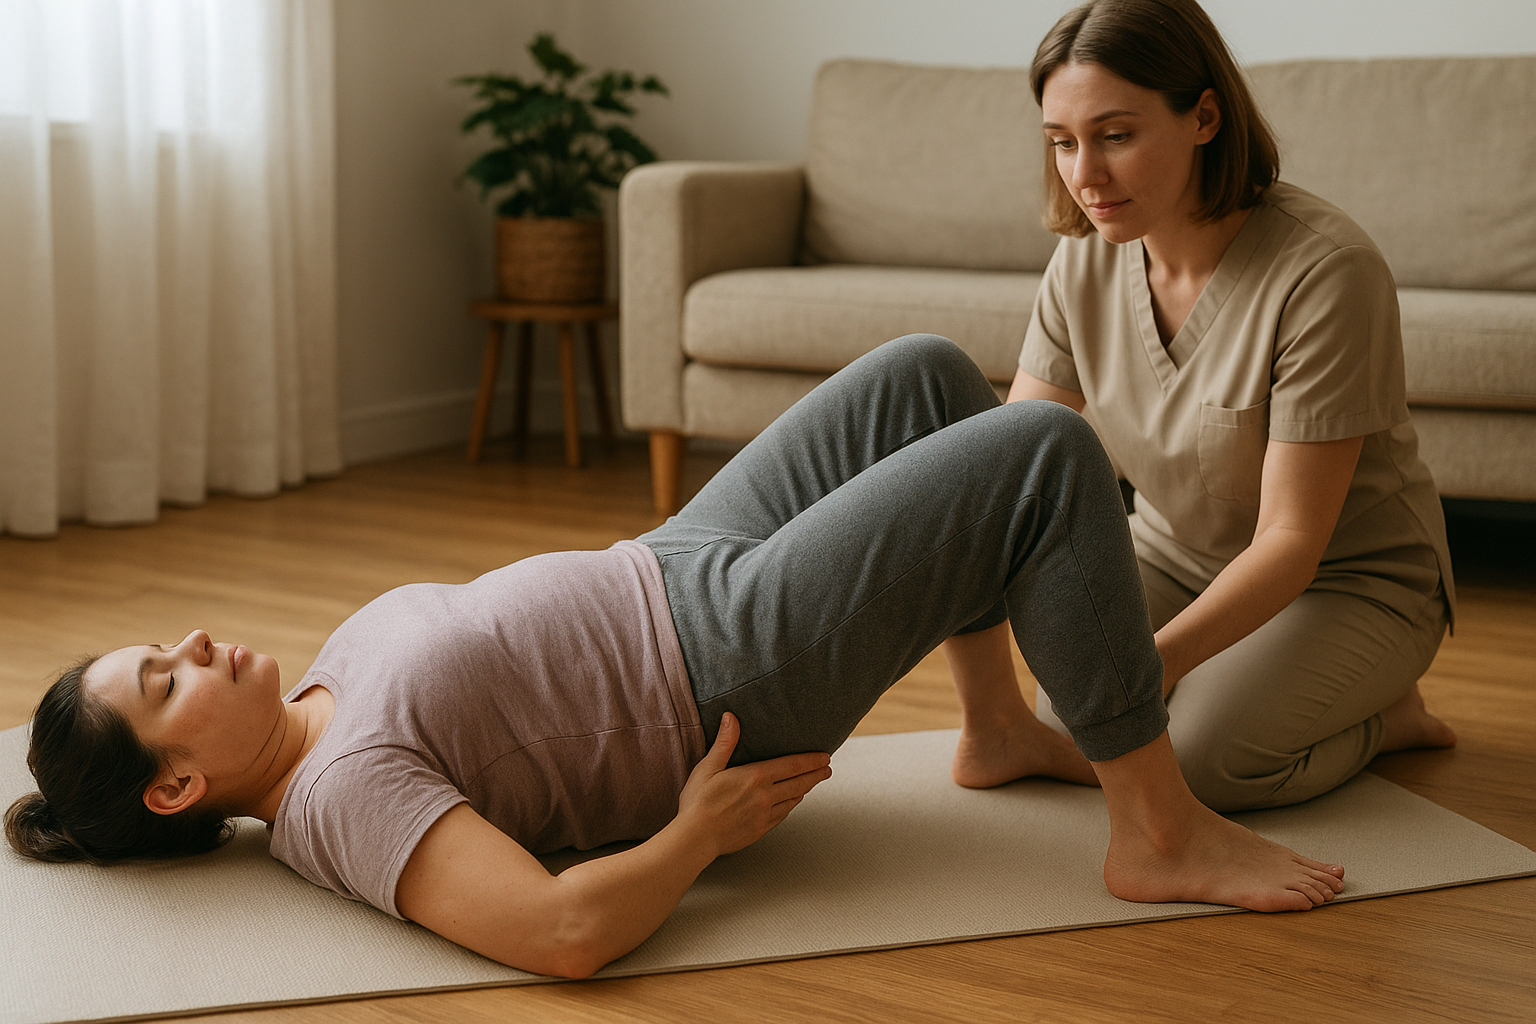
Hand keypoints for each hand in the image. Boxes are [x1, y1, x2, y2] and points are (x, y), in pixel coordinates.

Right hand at [677, 712, 832, 857]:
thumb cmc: (698, 802)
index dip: (811, 760)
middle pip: (798, 782)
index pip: (791, 765)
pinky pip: (783, 815)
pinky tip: (792, 802)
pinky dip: (791, 805)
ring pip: (793, 799)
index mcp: (755, 777)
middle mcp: (765, 796)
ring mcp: (764, 815)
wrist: (695, 839)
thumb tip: (731, 717)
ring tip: (812, 782)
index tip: (824, 757)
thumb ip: (724, 742)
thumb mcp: (708, 767)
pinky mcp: (760, 830)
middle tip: (827, 769)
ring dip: (805, 789)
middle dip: (815, 775)